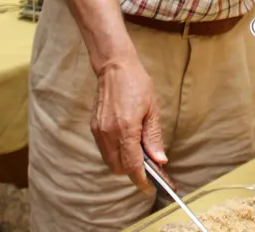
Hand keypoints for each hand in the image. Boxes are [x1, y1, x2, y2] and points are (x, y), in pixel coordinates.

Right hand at [92, 55, 166, 194]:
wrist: (114, 67)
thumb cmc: (136, 84)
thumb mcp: (152, 109)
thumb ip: (154, 137)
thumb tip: (160, 160)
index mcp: (126, 129)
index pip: (132, 165)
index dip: (142, 180)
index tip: (150, 187)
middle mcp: (109, 133)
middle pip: (119, 168)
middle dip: (133, 172)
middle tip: (148, 167)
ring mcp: (99, 131)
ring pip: (110, 161)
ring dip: (124, 164)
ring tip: (139, 154)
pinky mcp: (94, 127)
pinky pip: (105, 150)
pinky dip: (116, 153)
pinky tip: (127, 144)